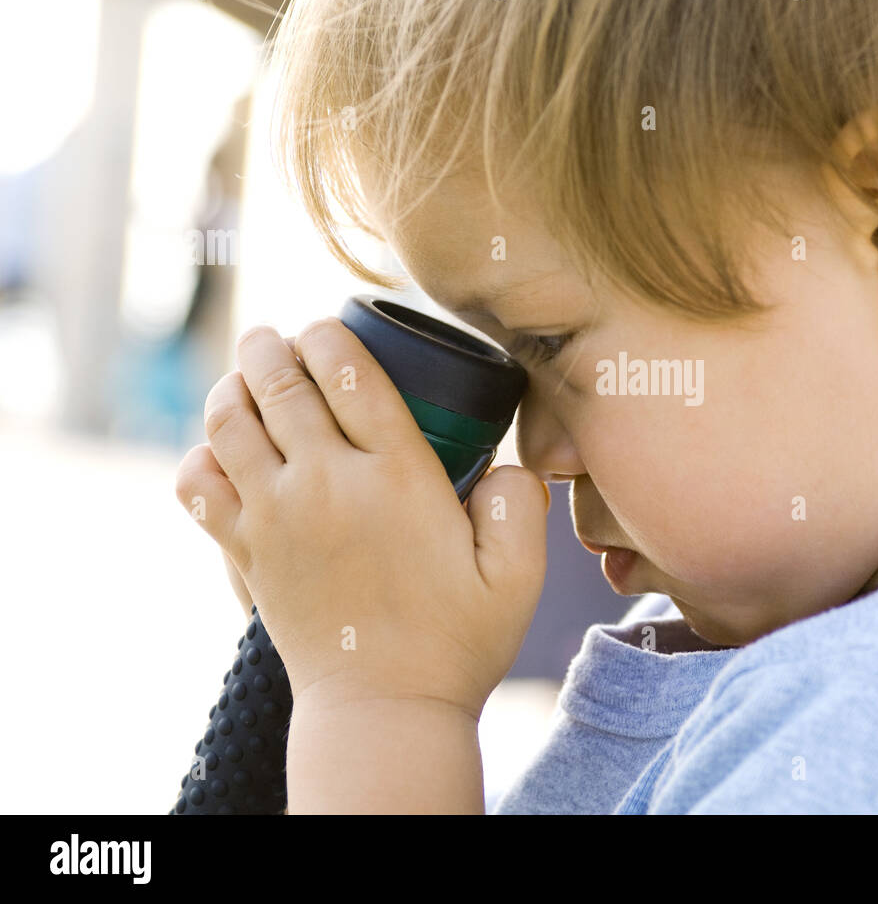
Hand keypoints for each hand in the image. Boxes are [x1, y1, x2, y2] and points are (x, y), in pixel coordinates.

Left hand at [175, 317, 548, 717]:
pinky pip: (198, 485)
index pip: (349, 376)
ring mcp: (277, 517)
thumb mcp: (519, 575)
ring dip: (232, 387)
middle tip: (276, 336)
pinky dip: (200, 457)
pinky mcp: (247, 552)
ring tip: (245, 379)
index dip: (330, 336)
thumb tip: (508, 463)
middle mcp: (328, 485)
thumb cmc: (457, 642)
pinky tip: (220, 454)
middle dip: (271, 345)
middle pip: (278, 383)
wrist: (384, 710)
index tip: (327, 327)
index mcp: (397, 477)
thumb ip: (521, 505)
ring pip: (229, 422)